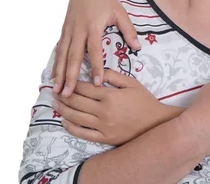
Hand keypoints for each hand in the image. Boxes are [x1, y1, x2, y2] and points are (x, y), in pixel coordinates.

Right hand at [53, 0, 140, 96]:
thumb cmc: (107, 0)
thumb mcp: (121, 13)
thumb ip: (129, 30)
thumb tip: (137, 48)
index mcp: (93, 26)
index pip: (94, 51)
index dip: (95, 68)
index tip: (97, 83)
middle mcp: (78, 30)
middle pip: (73, 57)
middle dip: (70, 77)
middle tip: (69, 94)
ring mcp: (69, 30)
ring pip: (62, 55)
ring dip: (59, 74)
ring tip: (58, 90)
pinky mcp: (64, 30)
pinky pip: (59, 49)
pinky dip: (56, 63)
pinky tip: (54, 76)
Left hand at [54, 70, 172, 145]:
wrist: (155, 123)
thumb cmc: (144, 101)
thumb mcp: (132, 83)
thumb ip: (114, 76)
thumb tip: (97, 72)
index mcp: (110, 96)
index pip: (84, 88)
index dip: (72, 84)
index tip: (65, 80)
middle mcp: (103, 111)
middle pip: (77, 102)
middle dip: (63, 96)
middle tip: (54, 91)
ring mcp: (103, 126)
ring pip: (76, 117)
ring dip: (63, 110)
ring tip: (56, 105)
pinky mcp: (104, 138)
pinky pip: (82, 133)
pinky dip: (71, 127)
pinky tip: (65, 121)